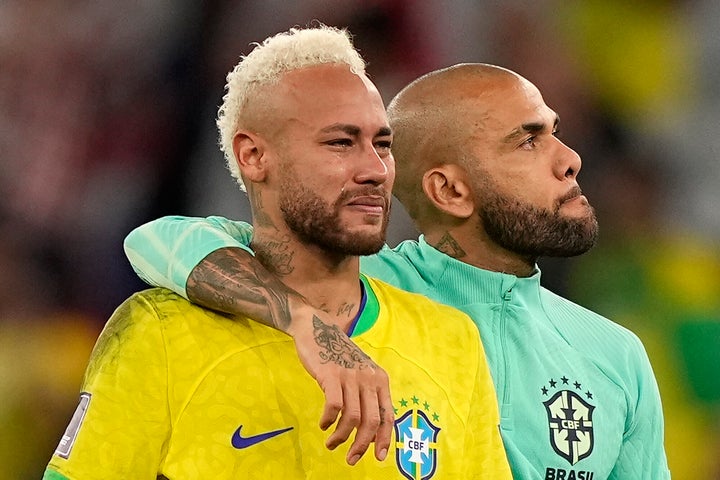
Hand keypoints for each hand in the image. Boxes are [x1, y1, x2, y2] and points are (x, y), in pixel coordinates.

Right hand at [288, 305, 394, 464]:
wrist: (318, 327)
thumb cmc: (339, 355)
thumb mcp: (360, 373)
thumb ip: (367, 397)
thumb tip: (370, 433)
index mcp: (380, 380)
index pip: (388, 416)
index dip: (385, 439)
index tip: (379, 457)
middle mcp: (369, 378)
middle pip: (372, 421)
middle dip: (362, 445)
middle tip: (351, 459)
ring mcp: (350, 376)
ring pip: (352, 418)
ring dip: (341, 437)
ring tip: (331, 444)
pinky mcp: (331, 374)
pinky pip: (334, 406)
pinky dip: (328, 420)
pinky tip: (323, 424)